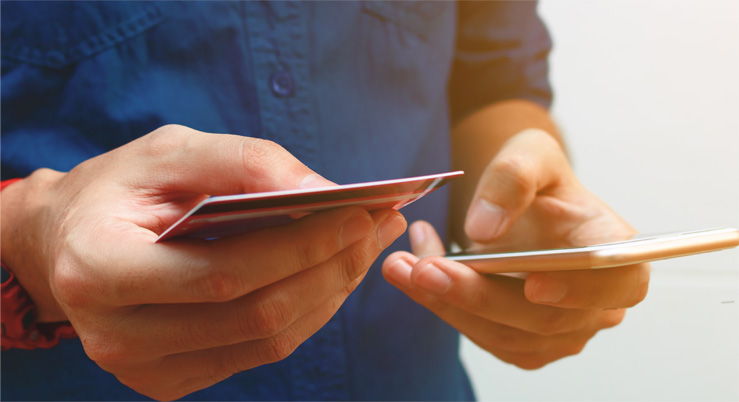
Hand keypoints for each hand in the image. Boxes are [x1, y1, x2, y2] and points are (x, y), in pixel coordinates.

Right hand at [1, 125, 406, 399]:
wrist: (67, 241)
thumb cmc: (119, 188)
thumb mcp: (171, 151)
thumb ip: (245, 164)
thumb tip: (324, 192)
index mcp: (99, 269)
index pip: (224, 274)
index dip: (302, 247)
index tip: (361, 213)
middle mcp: (116, 334)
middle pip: (257, 315)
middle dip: (332, 269)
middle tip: (381, 227)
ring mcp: (143, 368)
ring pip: (269, 340)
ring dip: (331, 292)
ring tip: (368, 245)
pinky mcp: (169, 380)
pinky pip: (260, 351)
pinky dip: (307, 311)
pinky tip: (330, 273)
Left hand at [382, 129, 647, 368]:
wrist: (520, 205)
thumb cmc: (537, 178)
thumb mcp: (529, 153)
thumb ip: (513, 177)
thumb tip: (485, 228)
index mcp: (614, 250)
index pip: (617, 282)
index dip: (580, 289)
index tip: (533, 284)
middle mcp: (596, 302)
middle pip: (543, 318)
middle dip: (477, 295)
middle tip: (424, 267)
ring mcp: (562, 330)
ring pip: (504, 334)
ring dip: (448, 303)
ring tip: (401, 266)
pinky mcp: (524, 342)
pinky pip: (483, 337)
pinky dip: (445, 308)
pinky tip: (413, 277)